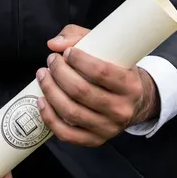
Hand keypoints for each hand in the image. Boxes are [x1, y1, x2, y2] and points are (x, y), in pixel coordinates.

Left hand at [36, 25, 158, 146]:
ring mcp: (108, 128)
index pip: (101, 72)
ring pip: (72, 112)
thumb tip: (53, 44)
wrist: (135, 101)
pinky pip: (67, 134)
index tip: (67, 52)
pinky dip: (50, 118)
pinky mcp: (95, 140)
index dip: (79, 60)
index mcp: (130, 85)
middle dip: (60, 73)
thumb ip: (80, 37)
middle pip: (82, 91)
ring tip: (43, 75)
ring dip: (50, 91)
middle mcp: (121, 110)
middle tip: (51, 60)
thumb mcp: (108, 49)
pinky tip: (41, 101)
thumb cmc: (116, 69)